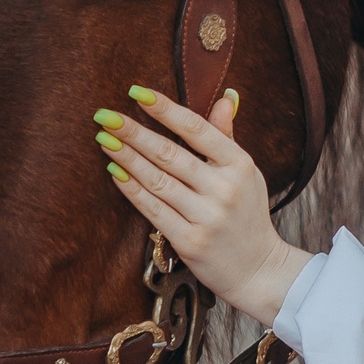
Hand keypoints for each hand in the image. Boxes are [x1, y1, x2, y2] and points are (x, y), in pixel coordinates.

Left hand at [95, 86, 313, 325]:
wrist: (259, 270)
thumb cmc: (248, 216)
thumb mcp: (246, 173)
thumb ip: (228, 136)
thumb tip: (225, 98)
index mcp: (240, 165)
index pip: (197, 129)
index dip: (165, 110)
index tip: (137, 93)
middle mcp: (224, 189)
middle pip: (170, 154)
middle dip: (134, 132)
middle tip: (106, 115)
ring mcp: (207, 217)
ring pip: (157, 180)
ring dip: (127, 158)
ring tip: (104, 139)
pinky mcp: (190, 241)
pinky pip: (153, 209)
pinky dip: (132, 189)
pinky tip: (115, 172)